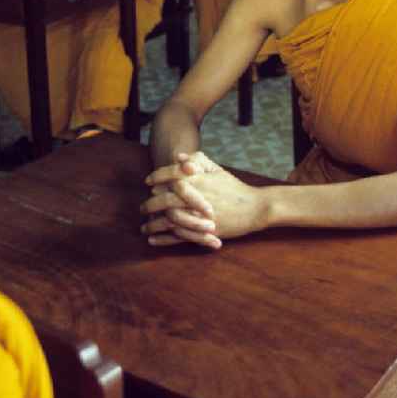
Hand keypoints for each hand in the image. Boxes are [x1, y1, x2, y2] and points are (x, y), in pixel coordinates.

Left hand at [141, 152, 267, 246]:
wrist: (254, 208)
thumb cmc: (235, 188)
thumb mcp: (218, 170)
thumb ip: (198, 161)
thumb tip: (179, 157)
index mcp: (198, 180)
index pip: (170, 175)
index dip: (156, 177)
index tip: (148, 181)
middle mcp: (195, 197)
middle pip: (163, 199)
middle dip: (149, 204)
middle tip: (142, 208)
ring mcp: (198, 216)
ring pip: (168, 220)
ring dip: (153, 224)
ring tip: (145, 226)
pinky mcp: (201, 232)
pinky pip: (177, 237)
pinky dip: (163, 239)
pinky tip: (153, 239)